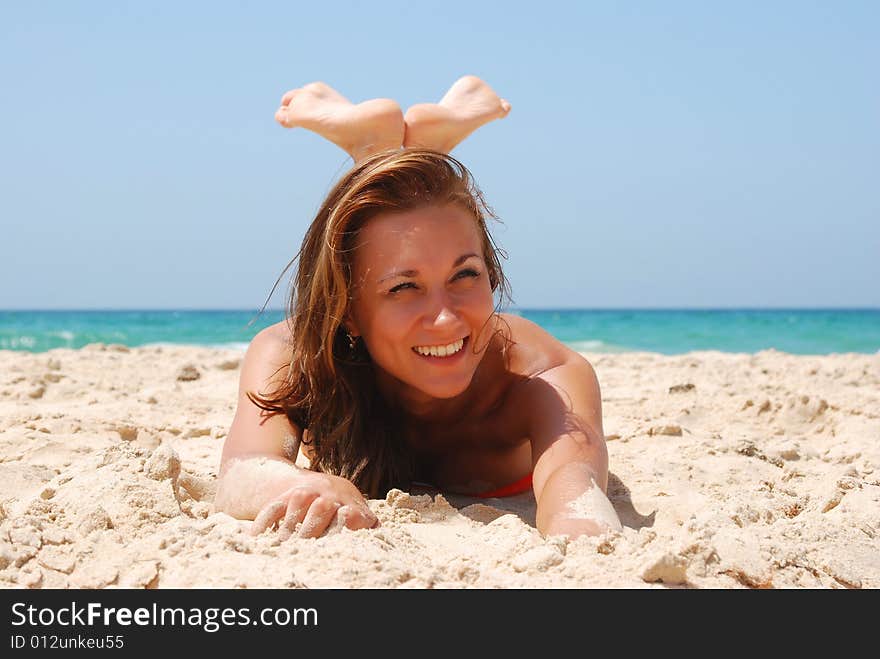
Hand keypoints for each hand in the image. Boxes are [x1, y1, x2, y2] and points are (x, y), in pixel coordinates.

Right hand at [250, 470, 377, 538]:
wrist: (322, 484)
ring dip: (288, 529)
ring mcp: (306, 493)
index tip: (341, 531)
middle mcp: (329, 496)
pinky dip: (264, 522)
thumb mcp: (360, 514)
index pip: (351, 513)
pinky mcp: (286, 495)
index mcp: (350, 505)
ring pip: (296, 507)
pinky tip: (256, 539)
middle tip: (303, 553)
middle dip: (311, 532)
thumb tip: (380, 544)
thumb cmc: (345, 510)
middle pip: (321, 509)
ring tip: (281, 550)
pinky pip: (273, 506)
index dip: (348, 521)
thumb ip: (366, 527)